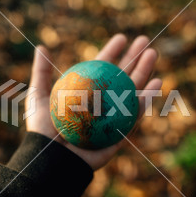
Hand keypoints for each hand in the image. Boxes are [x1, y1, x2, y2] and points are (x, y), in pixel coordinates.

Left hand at [25, 34, 161, 169]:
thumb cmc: (42, 129)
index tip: (122, 38)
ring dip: (145, 71)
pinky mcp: (121, 132)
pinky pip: (136, 113)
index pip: (102, 68)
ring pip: (133, 91)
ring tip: (152, 54)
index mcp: (86, 93)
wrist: (52, 157)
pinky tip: (156, 82)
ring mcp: (113, 117)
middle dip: (134, 58)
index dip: (112, 52)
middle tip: (144, 41)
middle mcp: (102, 103)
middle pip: (121, 76)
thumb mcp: (38, 96)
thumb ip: (41, 72)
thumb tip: (41, 47)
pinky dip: (147, 98)